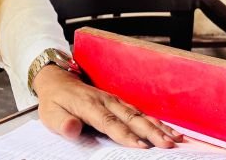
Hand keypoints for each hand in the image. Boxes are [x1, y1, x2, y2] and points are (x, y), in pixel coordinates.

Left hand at [33, 65, 181, 148]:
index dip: (126, 135)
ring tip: (175, 138)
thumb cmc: (54, 101)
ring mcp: (113, 100)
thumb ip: (63, 123)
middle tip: (167, 144)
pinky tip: (168, 129)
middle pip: (131, 118)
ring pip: (139, 114)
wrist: (57, 79)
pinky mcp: (118, 102)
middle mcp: (105, 101)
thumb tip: (74, 129)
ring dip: (157, 126)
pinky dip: (155, 121)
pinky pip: (139, 112)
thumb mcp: (50, 114)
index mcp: (89, 105)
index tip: (141, 146)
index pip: (109, 122)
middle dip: (150, 132)